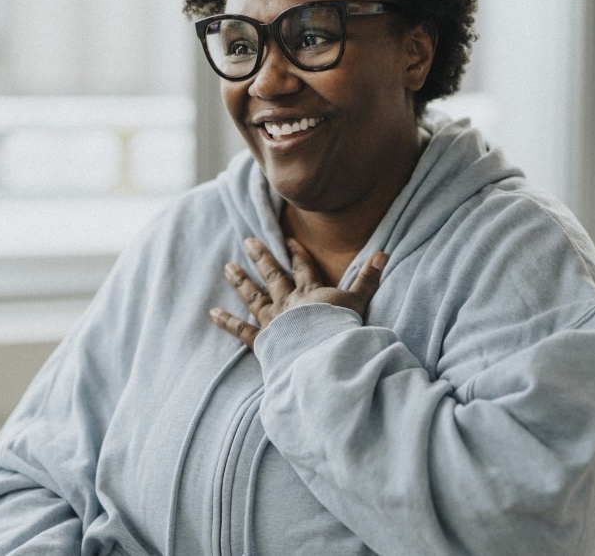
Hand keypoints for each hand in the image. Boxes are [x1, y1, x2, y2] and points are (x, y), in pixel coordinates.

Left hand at [210, 237, 387, 349]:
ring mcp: (273, 321)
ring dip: (241, 282)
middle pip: (272, 276)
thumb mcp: (359, 302)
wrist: (324, 354)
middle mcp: (288, 303)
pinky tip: (212, 313)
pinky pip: (241, 330)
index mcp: (310, 294)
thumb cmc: (343, 329)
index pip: (302, 269)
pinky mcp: (263, 342)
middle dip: (261, 258)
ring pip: (254, 297)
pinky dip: (226, 322)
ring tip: (227, 267)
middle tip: (247, 241)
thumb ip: (368, 279)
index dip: (295, 254)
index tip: (286, 240)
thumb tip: (383, 253)